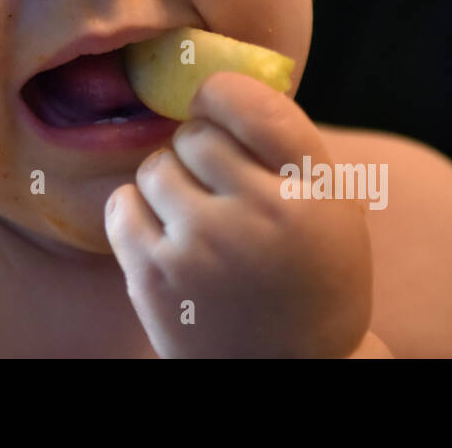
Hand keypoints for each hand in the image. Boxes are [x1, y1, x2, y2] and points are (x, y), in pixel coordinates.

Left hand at [105, 71, 373, 356]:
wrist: (291, 373)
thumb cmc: (309, 276)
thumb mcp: (330, 207)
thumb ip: (284, 145)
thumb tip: (212, 78)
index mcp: (314, 192)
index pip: (252, 104)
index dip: (220, 94)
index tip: (213, 104)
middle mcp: (260, 214)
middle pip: (195, 134)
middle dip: (199, 151)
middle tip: (217, 187)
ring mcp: (203, 247)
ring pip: (155, 167)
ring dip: (168, 184)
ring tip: (195, 220)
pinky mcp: (155, 278)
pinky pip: (121, 205)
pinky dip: (136, 214)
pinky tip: (164, 237)